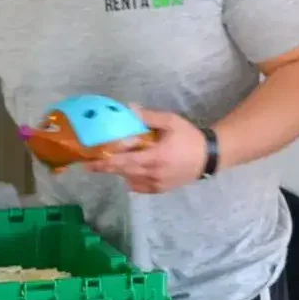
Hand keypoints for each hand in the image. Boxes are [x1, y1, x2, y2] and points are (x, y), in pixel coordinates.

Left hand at [80, 107, 207, 193]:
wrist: (210, 156)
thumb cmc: (190, 137)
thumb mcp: (171, 122)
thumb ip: (149, 117)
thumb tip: (129, 109)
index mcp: (154, 157)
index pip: (122, 162)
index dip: (104, 163)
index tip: (88, 162)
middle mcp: (153, 174)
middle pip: (122, 172)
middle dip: (105, 167)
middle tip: (90, 163)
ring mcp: (156, 184)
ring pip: (129, 180)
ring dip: (120, 171)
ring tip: (113, 161)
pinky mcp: (160, 189)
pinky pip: (138, 186)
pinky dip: (131, 179)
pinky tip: (132, 169)